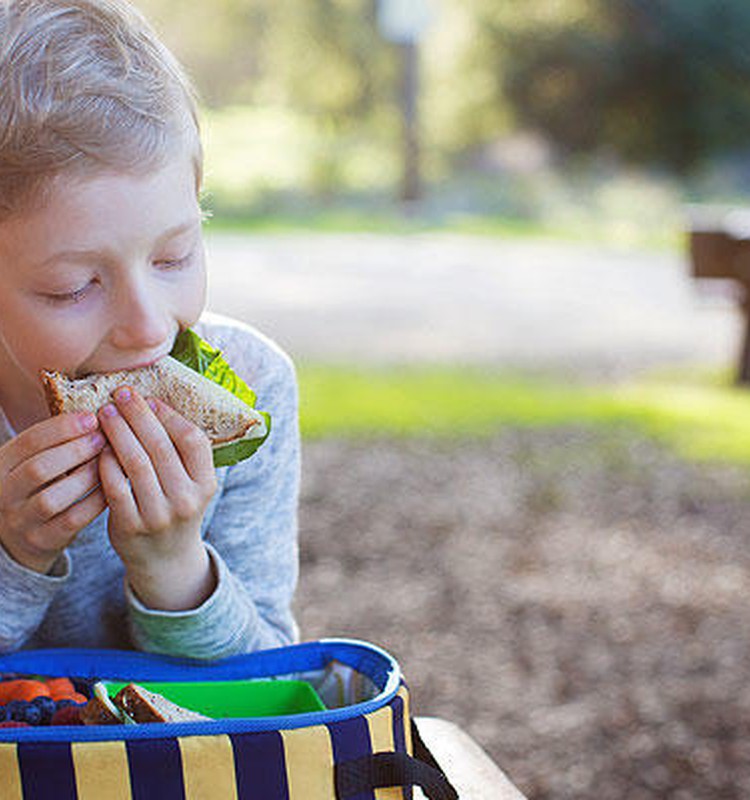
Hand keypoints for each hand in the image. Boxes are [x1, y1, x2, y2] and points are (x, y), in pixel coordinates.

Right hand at [0, 413, 106, 572]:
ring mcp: (21, 520)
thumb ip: (53, 442)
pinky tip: (112, 487)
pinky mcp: (42, 540)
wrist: (21, 537)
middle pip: (39, 468)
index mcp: (0, 465)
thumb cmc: (36, 487)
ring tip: (108, 462)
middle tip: (103, 438)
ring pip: (53, 498)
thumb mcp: (31, 461)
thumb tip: (96, 412)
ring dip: (86, 477)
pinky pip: (72, 520)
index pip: (28, 441)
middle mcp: (4, 493)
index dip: (62, 428)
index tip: (92, 418)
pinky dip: (95, 501)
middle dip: (75, 450)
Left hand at [97, 388, 217, 610]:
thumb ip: (181, 452)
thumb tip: (154, 403)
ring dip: (118, 433)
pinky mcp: (131, 526)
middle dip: (138, 415)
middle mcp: (186, 499)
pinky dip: (105, 463)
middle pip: (161, 446)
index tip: (149, 399)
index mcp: (206, 483)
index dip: (169, 415)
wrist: (166, 559)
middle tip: (120, 394)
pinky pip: (114, 486)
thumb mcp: (193, 484)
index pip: (193, 439)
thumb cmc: (176, 508)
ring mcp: (159, 515)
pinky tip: (99, 447)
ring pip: (135, 463)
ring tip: (105, 414)